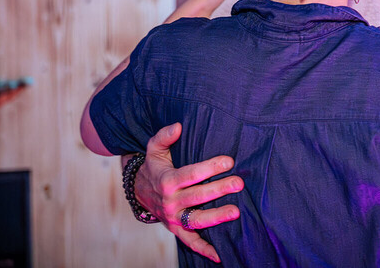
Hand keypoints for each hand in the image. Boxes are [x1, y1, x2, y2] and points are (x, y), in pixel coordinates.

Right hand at [135, 123, 243, 262]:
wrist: (139, 191)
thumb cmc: (154, 167)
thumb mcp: (154, 149)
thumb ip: (164, 136)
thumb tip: (178, 126)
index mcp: (168, 180)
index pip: (191, 174)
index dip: (210, 167)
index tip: (229, 161)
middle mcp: (171, 201)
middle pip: (198, 196)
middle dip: (220, 189)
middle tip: (239, 183)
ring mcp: (175, 217)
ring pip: (197, 219)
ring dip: (217, 217)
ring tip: (236, 212)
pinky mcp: (177, 230)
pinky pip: (191, 242)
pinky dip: (204, 249)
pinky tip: (221, 254)